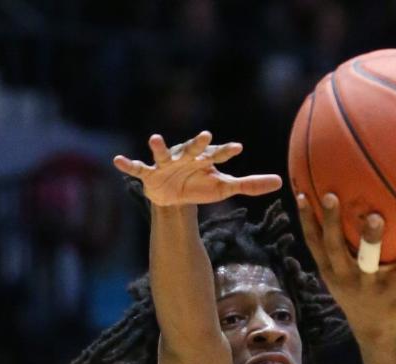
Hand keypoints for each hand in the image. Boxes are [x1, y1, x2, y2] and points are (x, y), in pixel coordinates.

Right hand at [113, 132, 280, 208]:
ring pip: (162, 153)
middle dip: (198, 144)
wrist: (175, 195)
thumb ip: (250, 184)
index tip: (236, 149)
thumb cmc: (201, 184)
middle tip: (207, 137)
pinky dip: (127, 165)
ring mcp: (166, 163)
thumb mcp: (225, 186)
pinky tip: (116, 162)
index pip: (217, 155)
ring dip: (159, 146)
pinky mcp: (149, 174)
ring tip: (154, 138)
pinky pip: (137, 169)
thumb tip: (279, 182)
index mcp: (203, 159)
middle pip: (193, 150)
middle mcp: (185, 157)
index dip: (225, 152)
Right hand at [295, 195, 395, 348]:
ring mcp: (366, 285)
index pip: (313, 242)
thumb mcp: (341, 276)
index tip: (302, 194)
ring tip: (376, 217)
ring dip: (370, 239)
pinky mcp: (388, 290)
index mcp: (330, 271)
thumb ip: (339, 250)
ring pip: (366, 261)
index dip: (306, 219)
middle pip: (333, 246)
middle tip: (330, 195)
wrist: (375, 331)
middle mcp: (344, 277)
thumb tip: (341, 212)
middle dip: (330, 221)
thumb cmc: (358, 293)